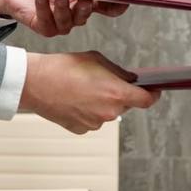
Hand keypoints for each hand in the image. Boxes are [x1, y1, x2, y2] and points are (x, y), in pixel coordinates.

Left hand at [0, 0, 127, 36]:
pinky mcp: (44, 29)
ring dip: (63, 7)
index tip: (125, 2)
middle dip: (86, 7)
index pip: (105, 6)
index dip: (116, 6)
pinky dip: (45, 9)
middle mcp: (75, 14)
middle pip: (87, 15)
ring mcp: (60, 23)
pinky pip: (49, 24)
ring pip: (68, 21)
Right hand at [20, 51, 160, 133]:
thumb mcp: (97, 60)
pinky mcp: (81, 129)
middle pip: (125, 105)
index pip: (146, 100)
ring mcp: (94, 123)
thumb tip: (129, 79)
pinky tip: (74, 99)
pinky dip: (87, 111)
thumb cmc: (64, 68)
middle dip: (119, 94)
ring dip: (101, 103)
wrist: (36, 83)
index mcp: (116, 94)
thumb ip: (118, 72)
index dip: (152, 95)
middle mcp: (109, 113)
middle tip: (102, 82)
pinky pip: (91, 120)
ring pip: (107, 113)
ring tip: (82, 89)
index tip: (153, 91)